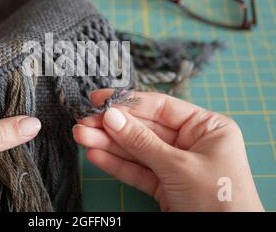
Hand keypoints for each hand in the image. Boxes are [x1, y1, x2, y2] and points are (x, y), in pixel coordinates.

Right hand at [73, 89, 263, 211]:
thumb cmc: (219, 202)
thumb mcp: (179, 166)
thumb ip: (142, 142)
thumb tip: (112, 117)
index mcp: (206, 128)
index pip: (160, 107)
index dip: (128, 102)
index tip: (100, 99)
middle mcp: (190, 142)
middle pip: (144, 128)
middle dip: (112, 127)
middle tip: (84, 123)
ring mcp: (175, 164)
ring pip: (136, 150)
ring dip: (108, 144)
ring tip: (81, 136)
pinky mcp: (164, 185)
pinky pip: (137, 170)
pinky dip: (117, 164)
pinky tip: (96, 155)